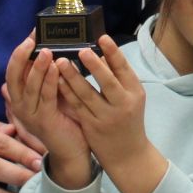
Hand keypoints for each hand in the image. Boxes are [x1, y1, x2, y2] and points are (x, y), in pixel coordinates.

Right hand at [4, 35, 89, 176]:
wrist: (73, 151)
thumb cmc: (66, 119)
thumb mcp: (56, 93)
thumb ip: (51, 74)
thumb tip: (55, 47)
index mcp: (21, 98)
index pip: (14, 70)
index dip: (20, 51)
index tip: (32, 34)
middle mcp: (21, 106)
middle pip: (13, 76)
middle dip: (21, 56)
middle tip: (31, 39)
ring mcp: (30, 115)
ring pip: (29, 86)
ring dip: (37, 67)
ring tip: (46, 50)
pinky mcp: (44, 121)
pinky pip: (45, 97)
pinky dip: (50, 81)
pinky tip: (57, 68)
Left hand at [56, 38, 149, 167]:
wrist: (128, 154)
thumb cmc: (129, 119)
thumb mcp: (132, 97)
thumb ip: (119, 78)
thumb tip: (101, 53)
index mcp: (135, 92)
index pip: (124, 69)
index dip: (113, 53)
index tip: (102, 37)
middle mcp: (123, 104)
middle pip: (108, 82)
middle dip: (94, 66)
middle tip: (81, 50)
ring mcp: (106, 117)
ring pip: (87, 94)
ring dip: (73, 77)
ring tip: (61, 62)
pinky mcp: (92, 126)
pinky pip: (76, 106)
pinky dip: (67, 92)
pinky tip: (57, 80)